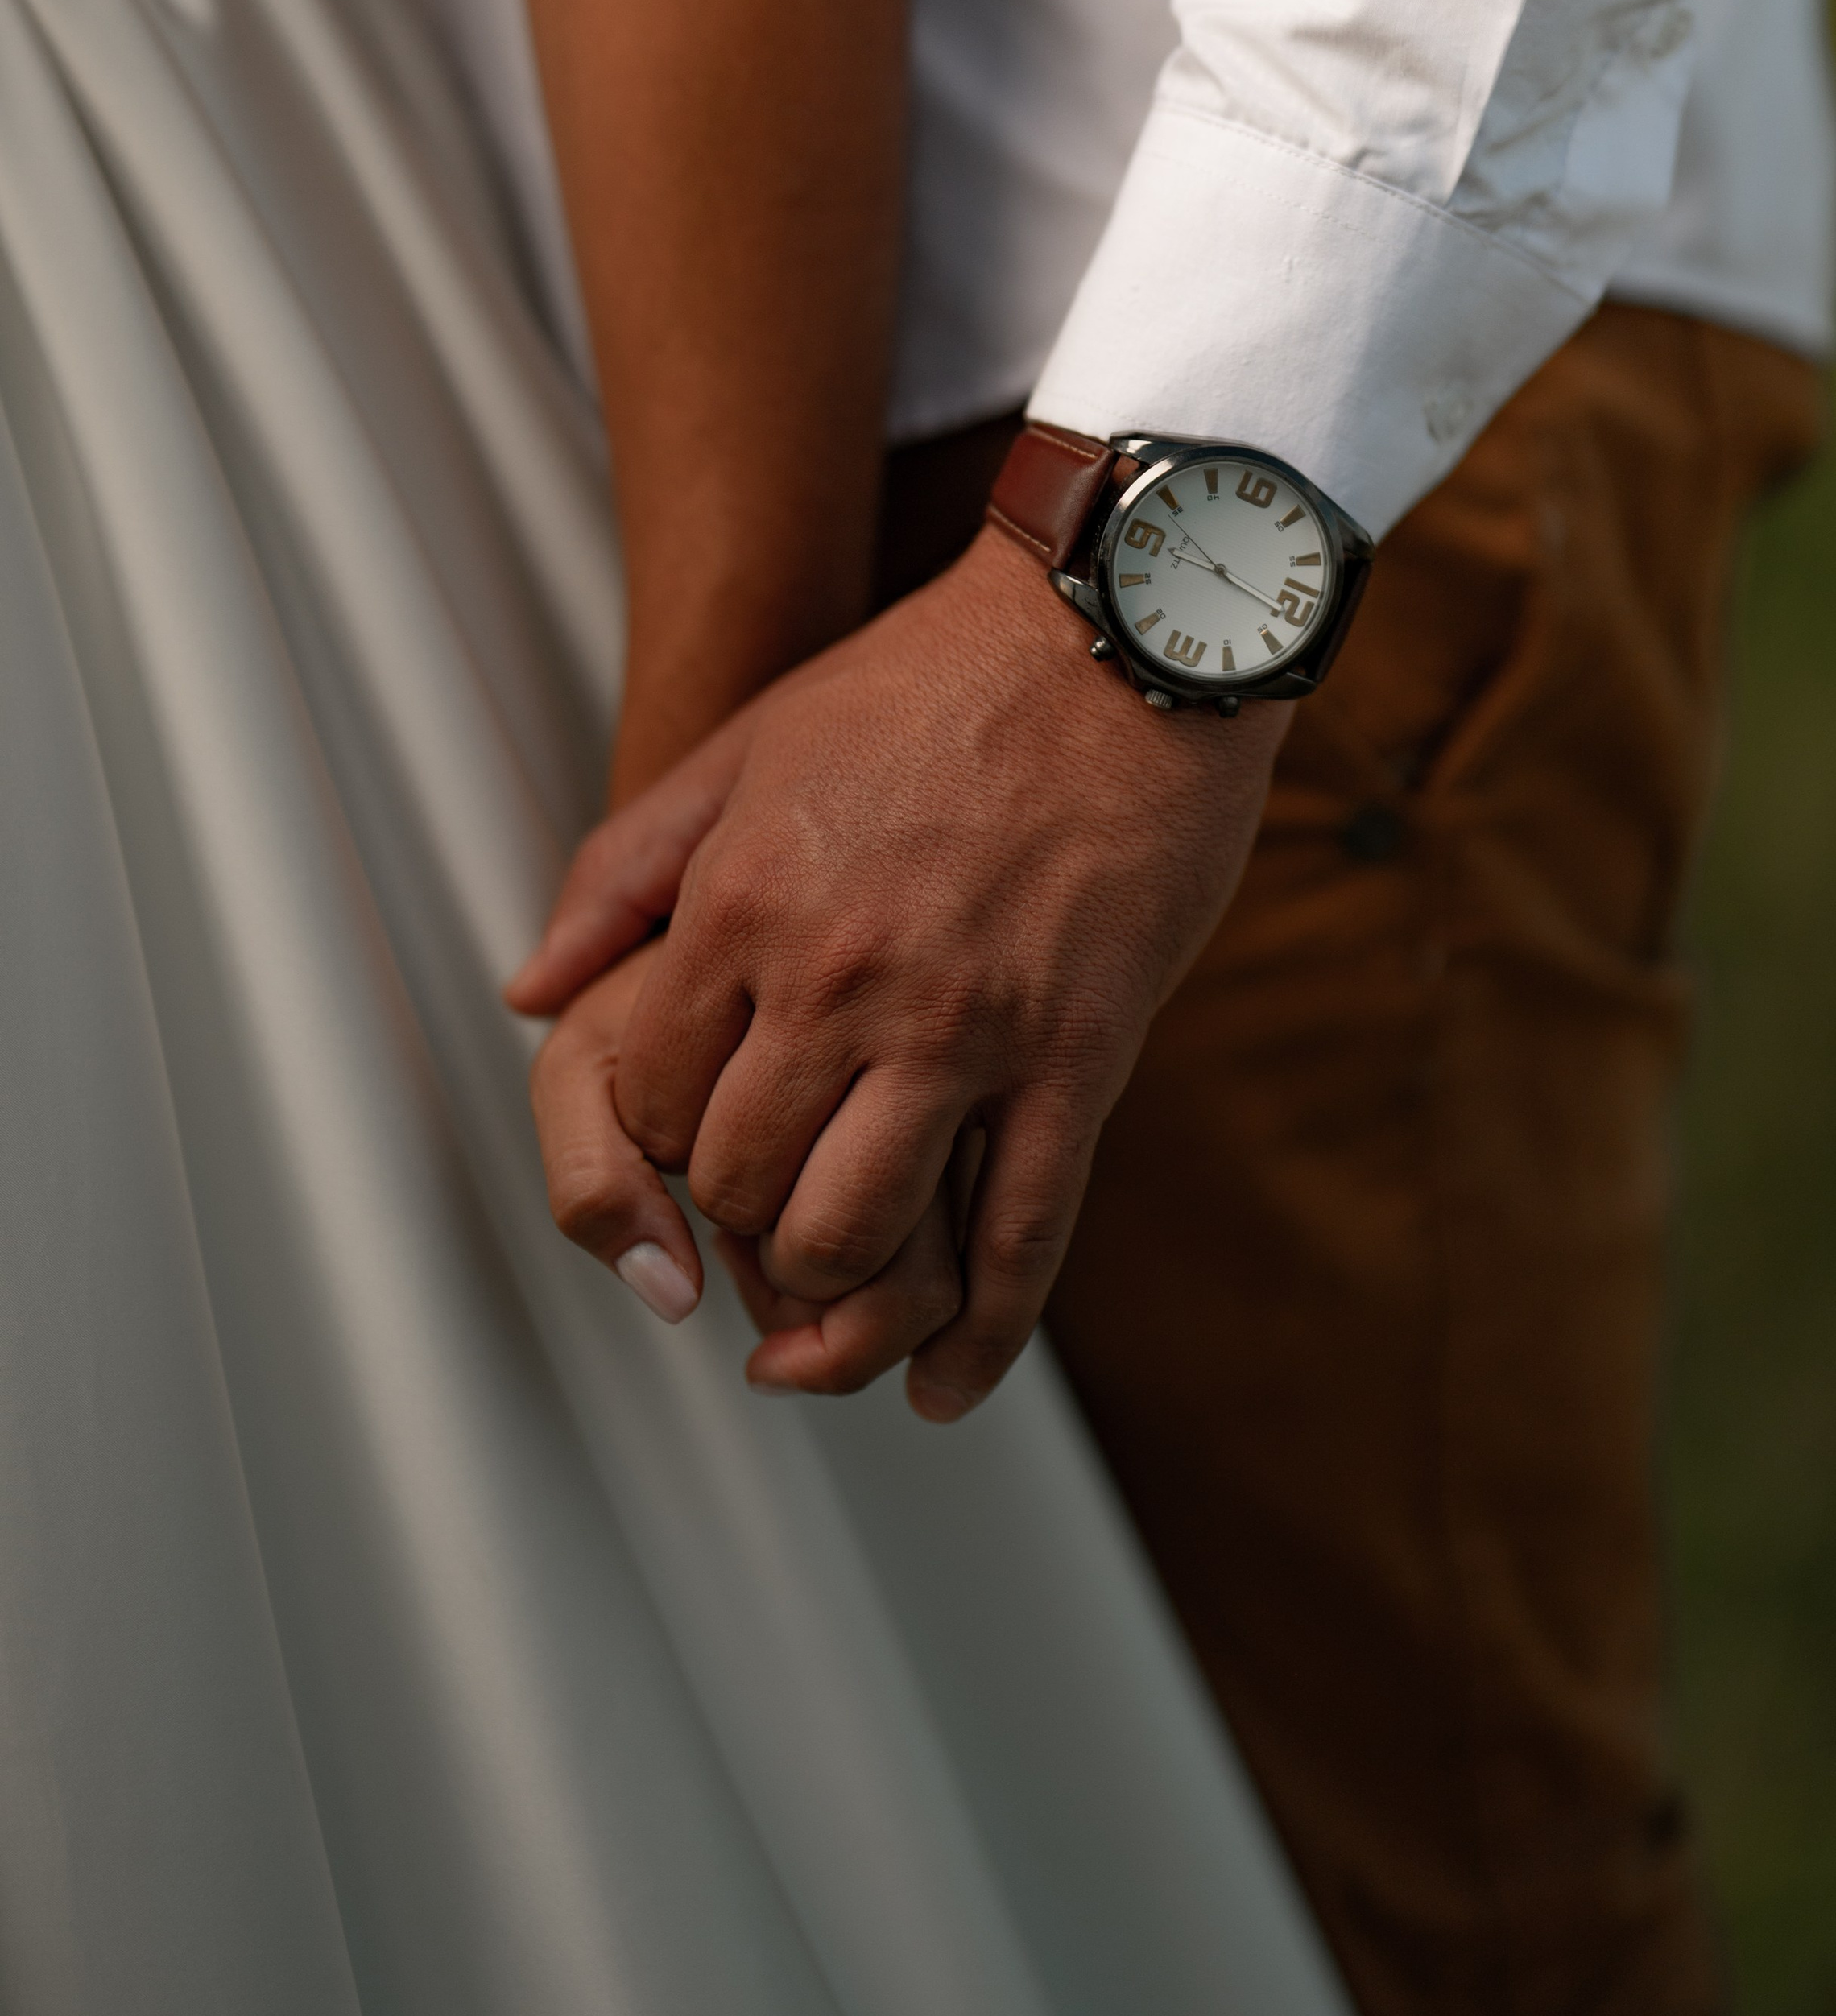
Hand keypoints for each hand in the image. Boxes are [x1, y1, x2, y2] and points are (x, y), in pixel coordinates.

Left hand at [508, 526, 1284, 1417]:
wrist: (1122, 629)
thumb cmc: (933, 676)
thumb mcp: (750, 742)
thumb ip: (626, 868)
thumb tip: (532, 990)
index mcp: (747, 902)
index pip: (648, 1097)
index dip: (654, 1141)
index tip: (692, 1134)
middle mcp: (841, 980)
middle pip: (736, 1184)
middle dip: (731, 1219)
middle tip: (761, 1203)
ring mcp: (967, 1028)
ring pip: (856, 1235)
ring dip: (831, 1283)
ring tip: (839, 1266)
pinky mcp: (1080, 1057)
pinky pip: (1018, 1240)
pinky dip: (975, 1341)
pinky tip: (939, 1386)